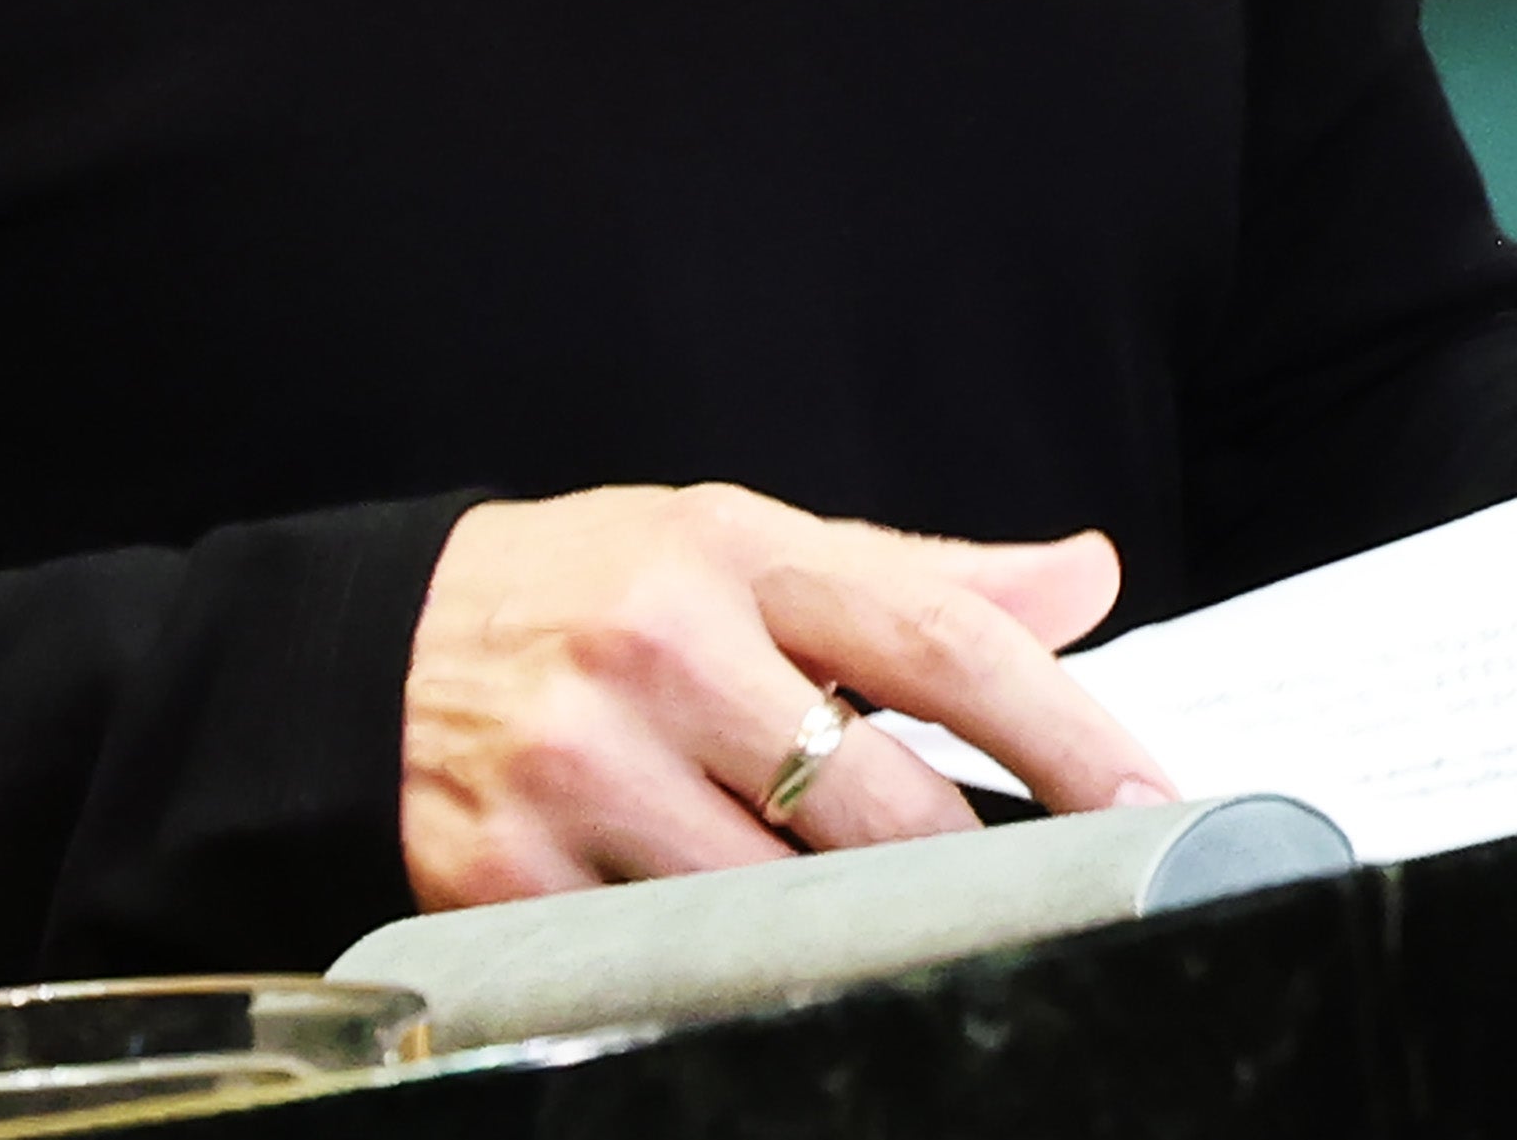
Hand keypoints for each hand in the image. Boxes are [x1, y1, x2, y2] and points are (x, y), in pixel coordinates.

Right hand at [399, 483, 1178, 904]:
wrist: (369, 653)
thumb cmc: (585, 596)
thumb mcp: (740, 546)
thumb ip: (917, 577)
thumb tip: (1083, 576)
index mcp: (732, 553)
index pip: (940, 639)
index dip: (1067, 730)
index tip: (1147, 802)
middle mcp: (659, 649)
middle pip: (881, 798)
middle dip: (971, 865)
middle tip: (1031, 899)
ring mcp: (583, 769)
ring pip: (788, 901)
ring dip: (850, 927)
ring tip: (864, 918)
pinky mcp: (517, 881)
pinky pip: (674, 962)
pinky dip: (728, 970)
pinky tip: (736, 949)